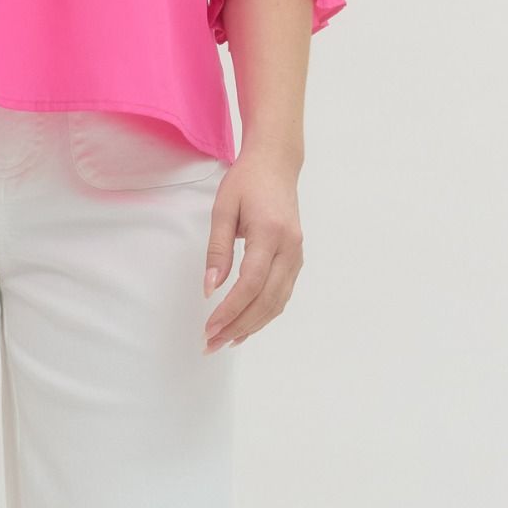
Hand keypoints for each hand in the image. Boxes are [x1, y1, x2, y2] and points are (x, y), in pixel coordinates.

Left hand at [201, 146, 303, 351]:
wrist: (276, 163)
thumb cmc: (246, 181)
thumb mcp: (223, 208)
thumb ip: (217, 249)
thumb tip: (211, 288)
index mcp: (270, 232)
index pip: (251, 283)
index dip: (231, 309)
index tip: (210, 326)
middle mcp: (289, 247)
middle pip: (266, 299)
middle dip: (239, 325)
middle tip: (212, 343)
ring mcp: (297, 253)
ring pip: (277, 301)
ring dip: (252, 325)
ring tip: (226, 340)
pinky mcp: (296, 257)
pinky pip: (283, 293)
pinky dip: (265, 313)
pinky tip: (247, 323)